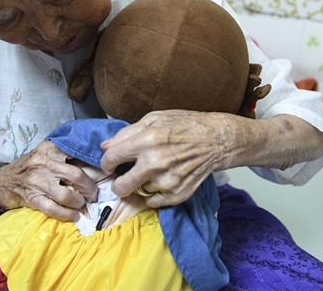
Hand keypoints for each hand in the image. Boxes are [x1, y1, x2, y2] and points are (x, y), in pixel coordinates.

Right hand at [0, 141, 98, 221]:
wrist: (3, 181)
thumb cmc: (30, 167)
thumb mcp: (46, 154)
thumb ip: (65, 156)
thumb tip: (93, 162)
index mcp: (49, 149)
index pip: (77, 154)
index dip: (93, 165)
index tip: (102, 173)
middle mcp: (43, 163)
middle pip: (77, 176)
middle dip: (90, 189)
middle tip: (93, 194)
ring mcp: (37, 182)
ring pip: (67, 195)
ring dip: (79, 202)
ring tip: (81, 204)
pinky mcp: (32, 198)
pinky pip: (54, 209)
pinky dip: (68, 215)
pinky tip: (74, 216)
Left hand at [100, 110, 230, 207]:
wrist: (216, 140)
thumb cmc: (185, 125)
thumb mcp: (154, 119)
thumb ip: (127, 133)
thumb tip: (105, 146)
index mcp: (146, 140)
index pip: (112, 158)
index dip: (107, 163)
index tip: (110, 165)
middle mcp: (155, 162)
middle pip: (122, 186)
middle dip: (118, 184)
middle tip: (122, 178)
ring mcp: (167, 181)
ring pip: (139, 192)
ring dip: (142, 185)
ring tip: (152, 173)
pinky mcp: (178, 193)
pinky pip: (154, 202)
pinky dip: (154, 195)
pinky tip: (161, 181)